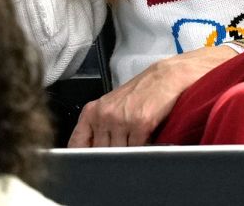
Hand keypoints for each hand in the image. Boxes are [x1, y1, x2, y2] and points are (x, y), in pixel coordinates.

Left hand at [68, 45, 233, 146]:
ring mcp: (121, 120)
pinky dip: (142, 150)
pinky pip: (137, 149)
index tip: (87, 166)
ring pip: (118, 153)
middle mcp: (104, 115)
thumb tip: (93, 155)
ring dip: (127, 155)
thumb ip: (100, 128)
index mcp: (93, 111)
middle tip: (119, 157)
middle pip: (100, 153)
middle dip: (109, 159)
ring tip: (136, 145)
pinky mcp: (140, 123)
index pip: (78, 143)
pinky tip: (146, 142)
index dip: (82, 158)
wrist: (166, 77)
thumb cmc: (142, 92)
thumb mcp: (112, 107)